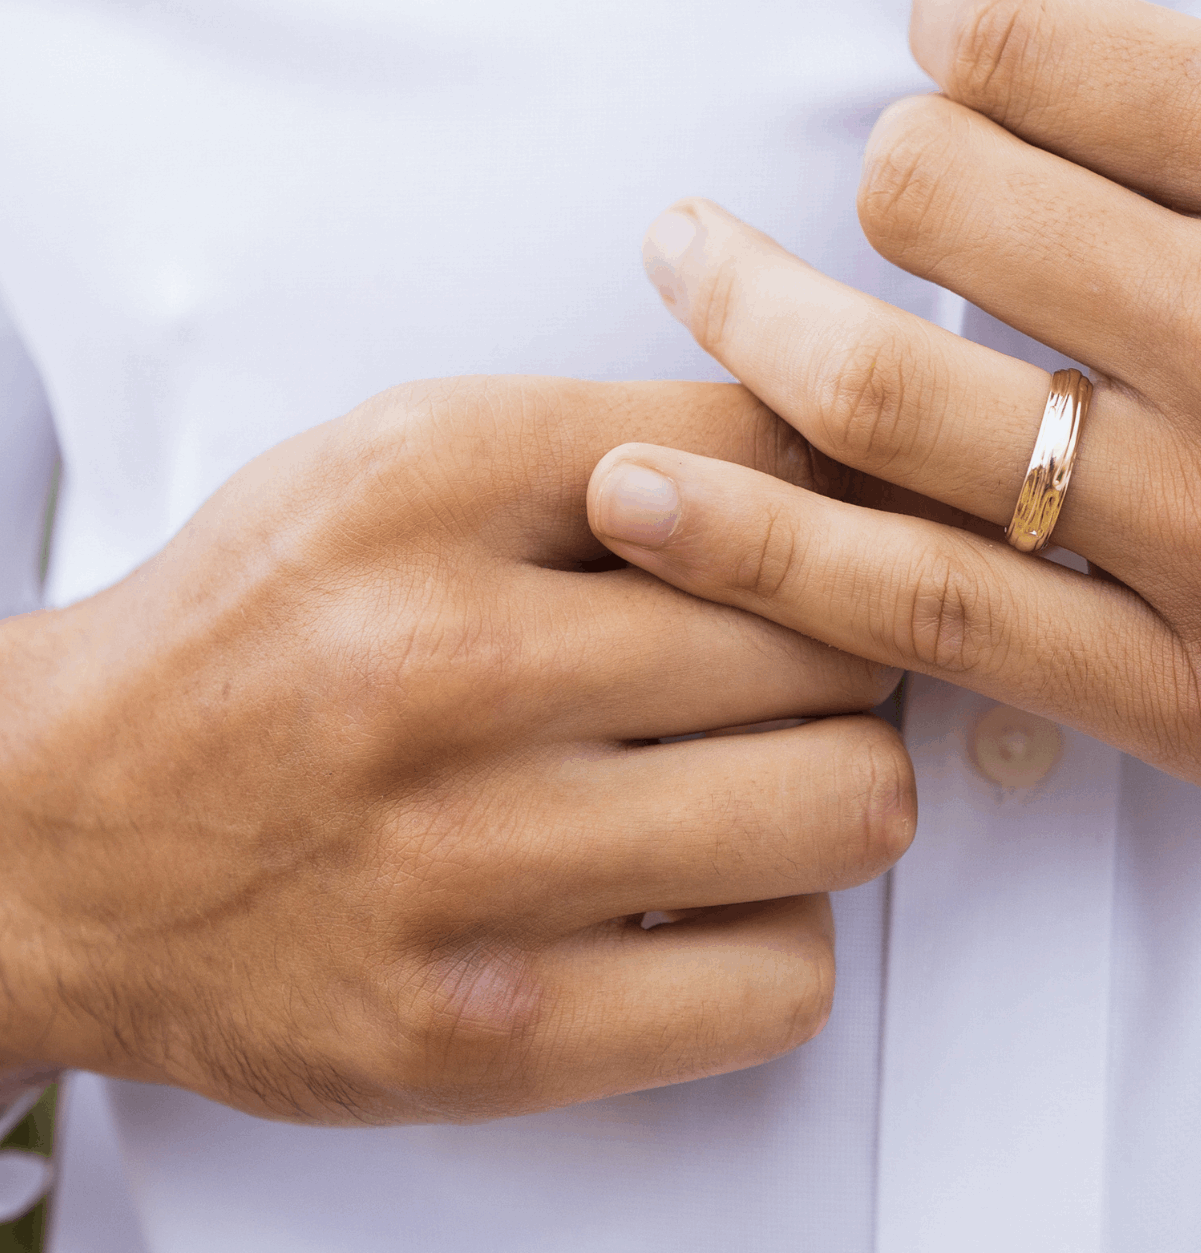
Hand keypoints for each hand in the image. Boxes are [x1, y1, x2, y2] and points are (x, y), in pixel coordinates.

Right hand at [0, 379, 911, 1122]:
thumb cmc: (261, 632)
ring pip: (847, 802)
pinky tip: (707, 894)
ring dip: (837, 787)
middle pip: (838, 636)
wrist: (56, 839)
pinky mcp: (479, 1039)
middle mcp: (454, 667)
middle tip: (798, 662)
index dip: (852, 491)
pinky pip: (779, 983)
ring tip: (764, 771)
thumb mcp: (415, 457)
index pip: (776, 452)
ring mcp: (469, 867)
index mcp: (443, 486)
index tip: (851, 524)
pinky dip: (777, 935)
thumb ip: (633, 431)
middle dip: (848, 645)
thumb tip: (849, 450)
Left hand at [592, 0, 1200, 1039]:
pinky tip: (643, 477)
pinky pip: (921, 605)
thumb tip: (1119, 82)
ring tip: (685, 252)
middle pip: (933, 188)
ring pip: (880, 387)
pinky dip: (757, 539)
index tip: (960, 39)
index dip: (962, 20)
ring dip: (749, 298)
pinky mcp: (1191, 691)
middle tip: (907, 171)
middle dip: (894, 152)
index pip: (1037, 43)